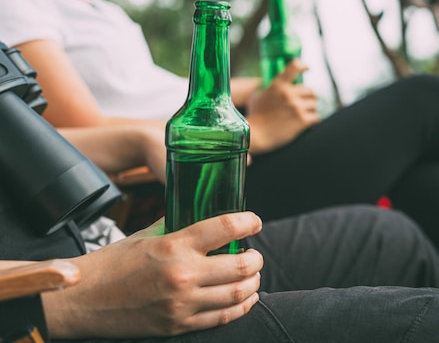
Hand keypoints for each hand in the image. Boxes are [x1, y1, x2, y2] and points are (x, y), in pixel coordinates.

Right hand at [43, 212, 263, 337]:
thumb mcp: (145, 235)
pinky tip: (246, 298)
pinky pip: (222, 317)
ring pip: (237, 294)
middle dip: (256, 258)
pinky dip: (241, 306)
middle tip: (255, 254)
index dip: (248, 222)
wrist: (81, 301)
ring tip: (253, 275)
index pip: (224, 228)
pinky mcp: (178, 325)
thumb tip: (200, 214)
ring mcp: (181, 304)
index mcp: (174, 246)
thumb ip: (176, 225)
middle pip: (241, 265)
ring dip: (253, 283)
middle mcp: (182, 275)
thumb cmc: (112, 264)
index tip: (255, 221)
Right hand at [246, 60, 319, 153]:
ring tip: (305, 115)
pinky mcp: (302, 120)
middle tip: (305, 103)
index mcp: (278, 85)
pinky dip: (313, 120)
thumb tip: (275, 86)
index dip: (303, 66)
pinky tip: (308, 124)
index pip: (295, 66)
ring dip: (311, 110)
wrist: (256, 135)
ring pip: (314, 104)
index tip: (307, 68)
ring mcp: (296, 107)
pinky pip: (315, 117)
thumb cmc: (255, 117)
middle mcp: (289, 94)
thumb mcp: (258, 96)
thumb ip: (268, 89)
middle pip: (310, 90)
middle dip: (308, 97)